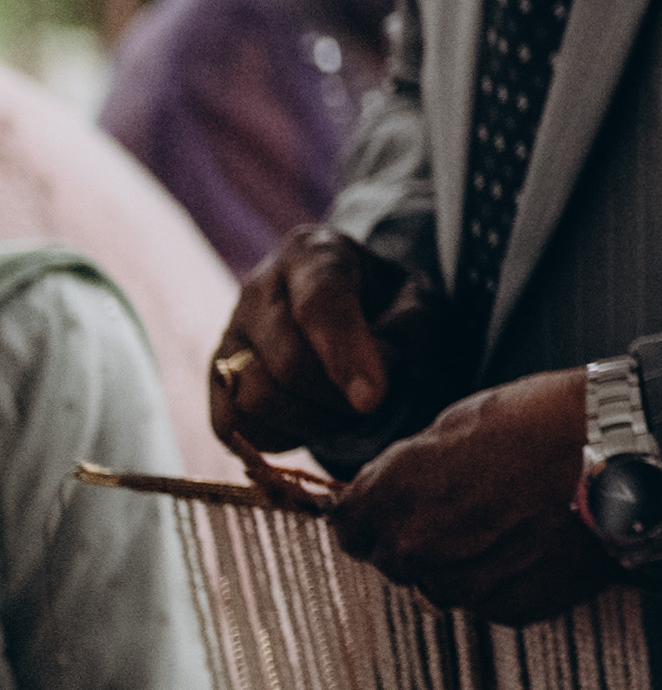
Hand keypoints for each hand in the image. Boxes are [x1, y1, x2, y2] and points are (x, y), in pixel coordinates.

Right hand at [211, 225, 449, 464]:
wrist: (352, 308)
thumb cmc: (390, 305)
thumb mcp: (418, 303)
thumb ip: (407, 334)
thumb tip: (370, 387)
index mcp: (313, 253)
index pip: (319, 304)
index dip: (345, 355)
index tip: (372, 399)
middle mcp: (259, 288)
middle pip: (287, 361)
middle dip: (337, 397)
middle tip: (369, 403)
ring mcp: (229, 333)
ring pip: (255, 397)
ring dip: (309, 421)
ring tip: (342, 411)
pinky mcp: (215, 377)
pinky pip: (233, 425)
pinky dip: (278, 436)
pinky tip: (309, 421)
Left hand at [328, 371, 621, 623]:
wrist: (631, 455)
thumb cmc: (548, 422)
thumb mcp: (461, 420)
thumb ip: (414, 465)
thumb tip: (399, 487)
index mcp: (394, 495)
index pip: (347, 524)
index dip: (370, 510)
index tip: (393, 502)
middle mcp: (416, 547)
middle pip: (391, 557)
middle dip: (418, 533)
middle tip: (469, 503)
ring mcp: (464, 583)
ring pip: (441, 581)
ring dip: (463, 558)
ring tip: (512, 521)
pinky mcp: (510, 607)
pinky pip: (489, 598)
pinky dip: (505, 576)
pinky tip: (536, 540)